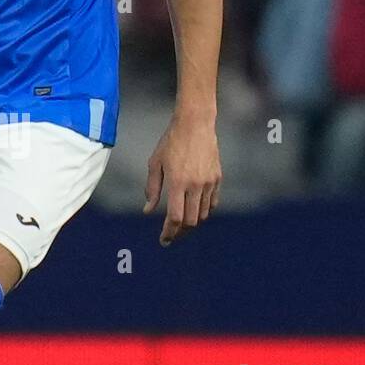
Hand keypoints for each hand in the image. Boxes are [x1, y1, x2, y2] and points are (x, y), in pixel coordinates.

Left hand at [143, 114, 221, 245]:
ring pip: (203, 214)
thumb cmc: (171, 141)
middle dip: (180, 232)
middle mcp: (195, 185)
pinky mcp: (217, 178)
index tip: (164, 240)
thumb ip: (152, 189)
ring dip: (192, 223)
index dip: (169, 233)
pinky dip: (204, 211)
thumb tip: (148, 210)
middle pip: (190, 221)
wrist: (195, 123)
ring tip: (181, 225)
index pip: (175, 218)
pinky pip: (212, 202)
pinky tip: (195, 211)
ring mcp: (208, 182)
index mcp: (177, 183)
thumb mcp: (155, 163)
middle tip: (171, 236)